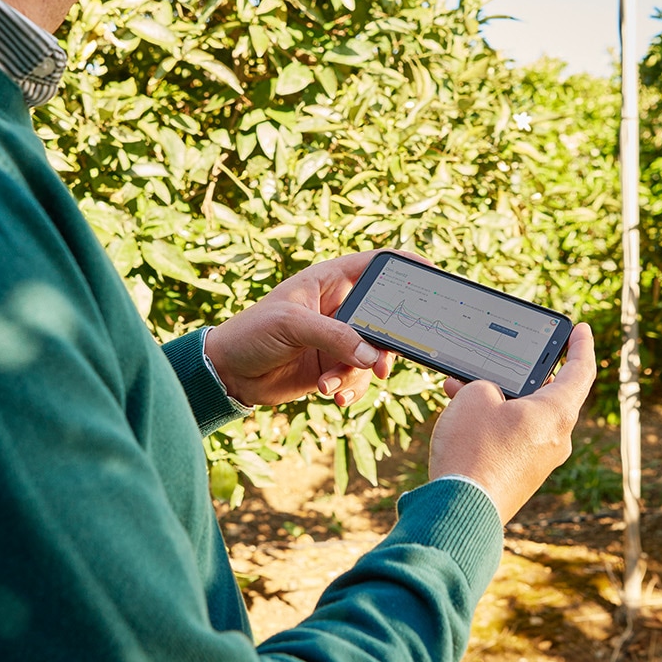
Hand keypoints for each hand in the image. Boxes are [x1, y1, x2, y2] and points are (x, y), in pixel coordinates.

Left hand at [203, 252, 396, 408]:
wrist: (227, 373)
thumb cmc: (252, 332)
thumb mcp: (292, 326)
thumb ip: (335, 336)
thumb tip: (373, 358)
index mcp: (330, 280)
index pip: (377, 265)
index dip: (407, 267)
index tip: (435, 277)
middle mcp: (341, 308)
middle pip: (385, 318)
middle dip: (387, 344)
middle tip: (380, 365)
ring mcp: (339, 339)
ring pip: (373, 355)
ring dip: (358, 374)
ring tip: (330, 385)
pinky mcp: (334, 366)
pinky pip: (359, 378)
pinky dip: (350, 389)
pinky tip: (332, 396)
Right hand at [427, 323, 596, 523]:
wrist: (461, 509)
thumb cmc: (473, 449)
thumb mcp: (475, 396)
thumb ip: (487, 385)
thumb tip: (488, 398)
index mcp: (557, 413)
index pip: (580, 371)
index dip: (580, 345)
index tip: (580, 329)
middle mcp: (556, 438)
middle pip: (547, 394)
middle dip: (517, 374)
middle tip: (500, 358)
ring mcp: (540, 461)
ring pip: (522, 416)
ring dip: (496, 400)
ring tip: (461, 388)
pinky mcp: (520, 476)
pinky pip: (511, 438)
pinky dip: (492, 423)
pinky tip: (461, 417)